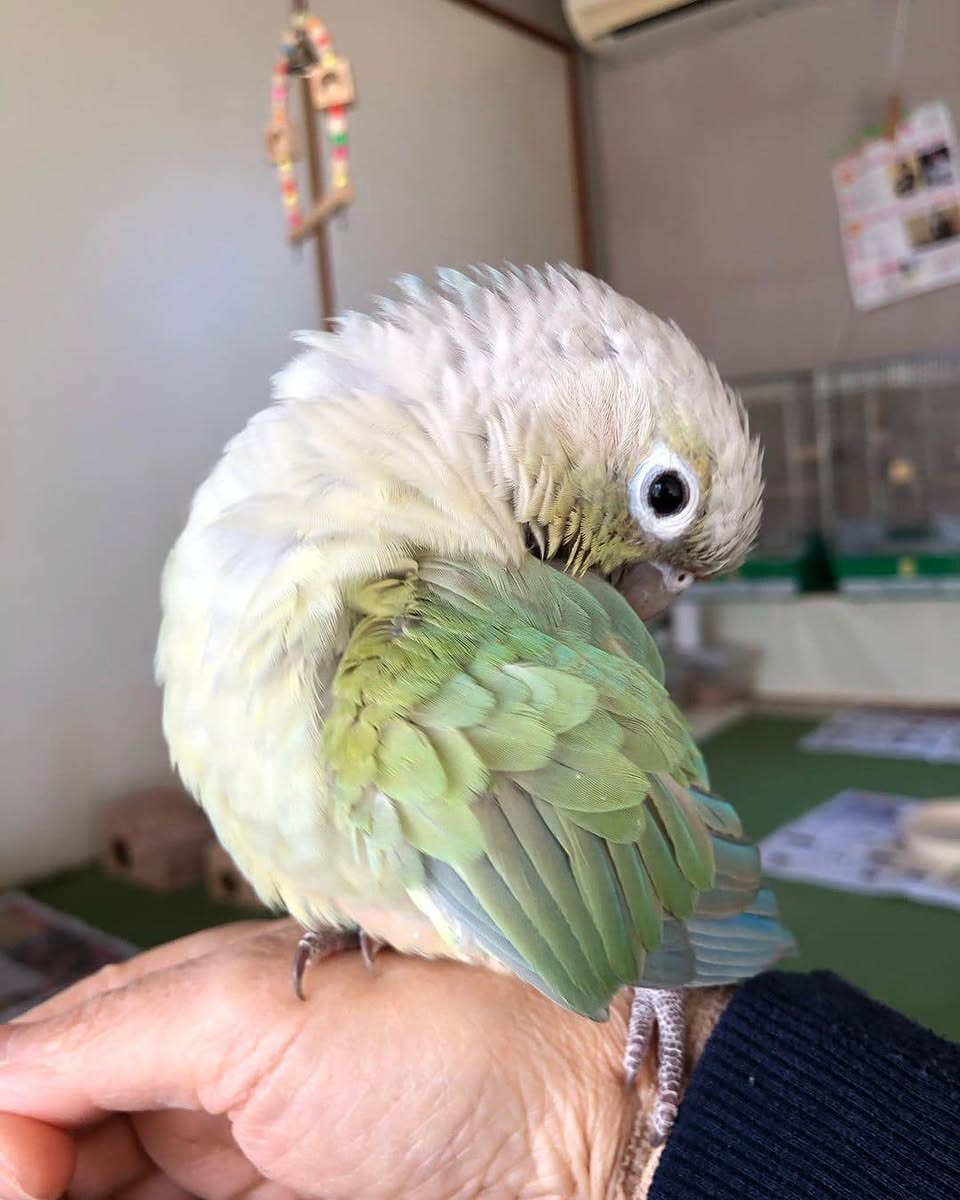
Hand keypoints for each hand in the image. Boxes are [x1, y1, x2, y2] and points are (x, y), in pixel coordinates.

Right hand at [0, 919, 635, 1199]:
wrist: (574, 1121)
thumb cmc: (433, 1041)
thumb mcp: (249, 1014)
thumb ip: (108, 1030)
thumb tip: (2, 1082)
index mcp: (178, 1010)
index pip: (31, 1074)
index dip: (10, 1142)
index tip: (29, 1194)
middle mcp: (193, 1086)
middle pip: (62, 1148)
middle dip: (43, 1180)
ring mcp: (232, 1165)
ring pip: (111, 1190)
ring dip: (89, 1196)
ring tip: (189, 1193)